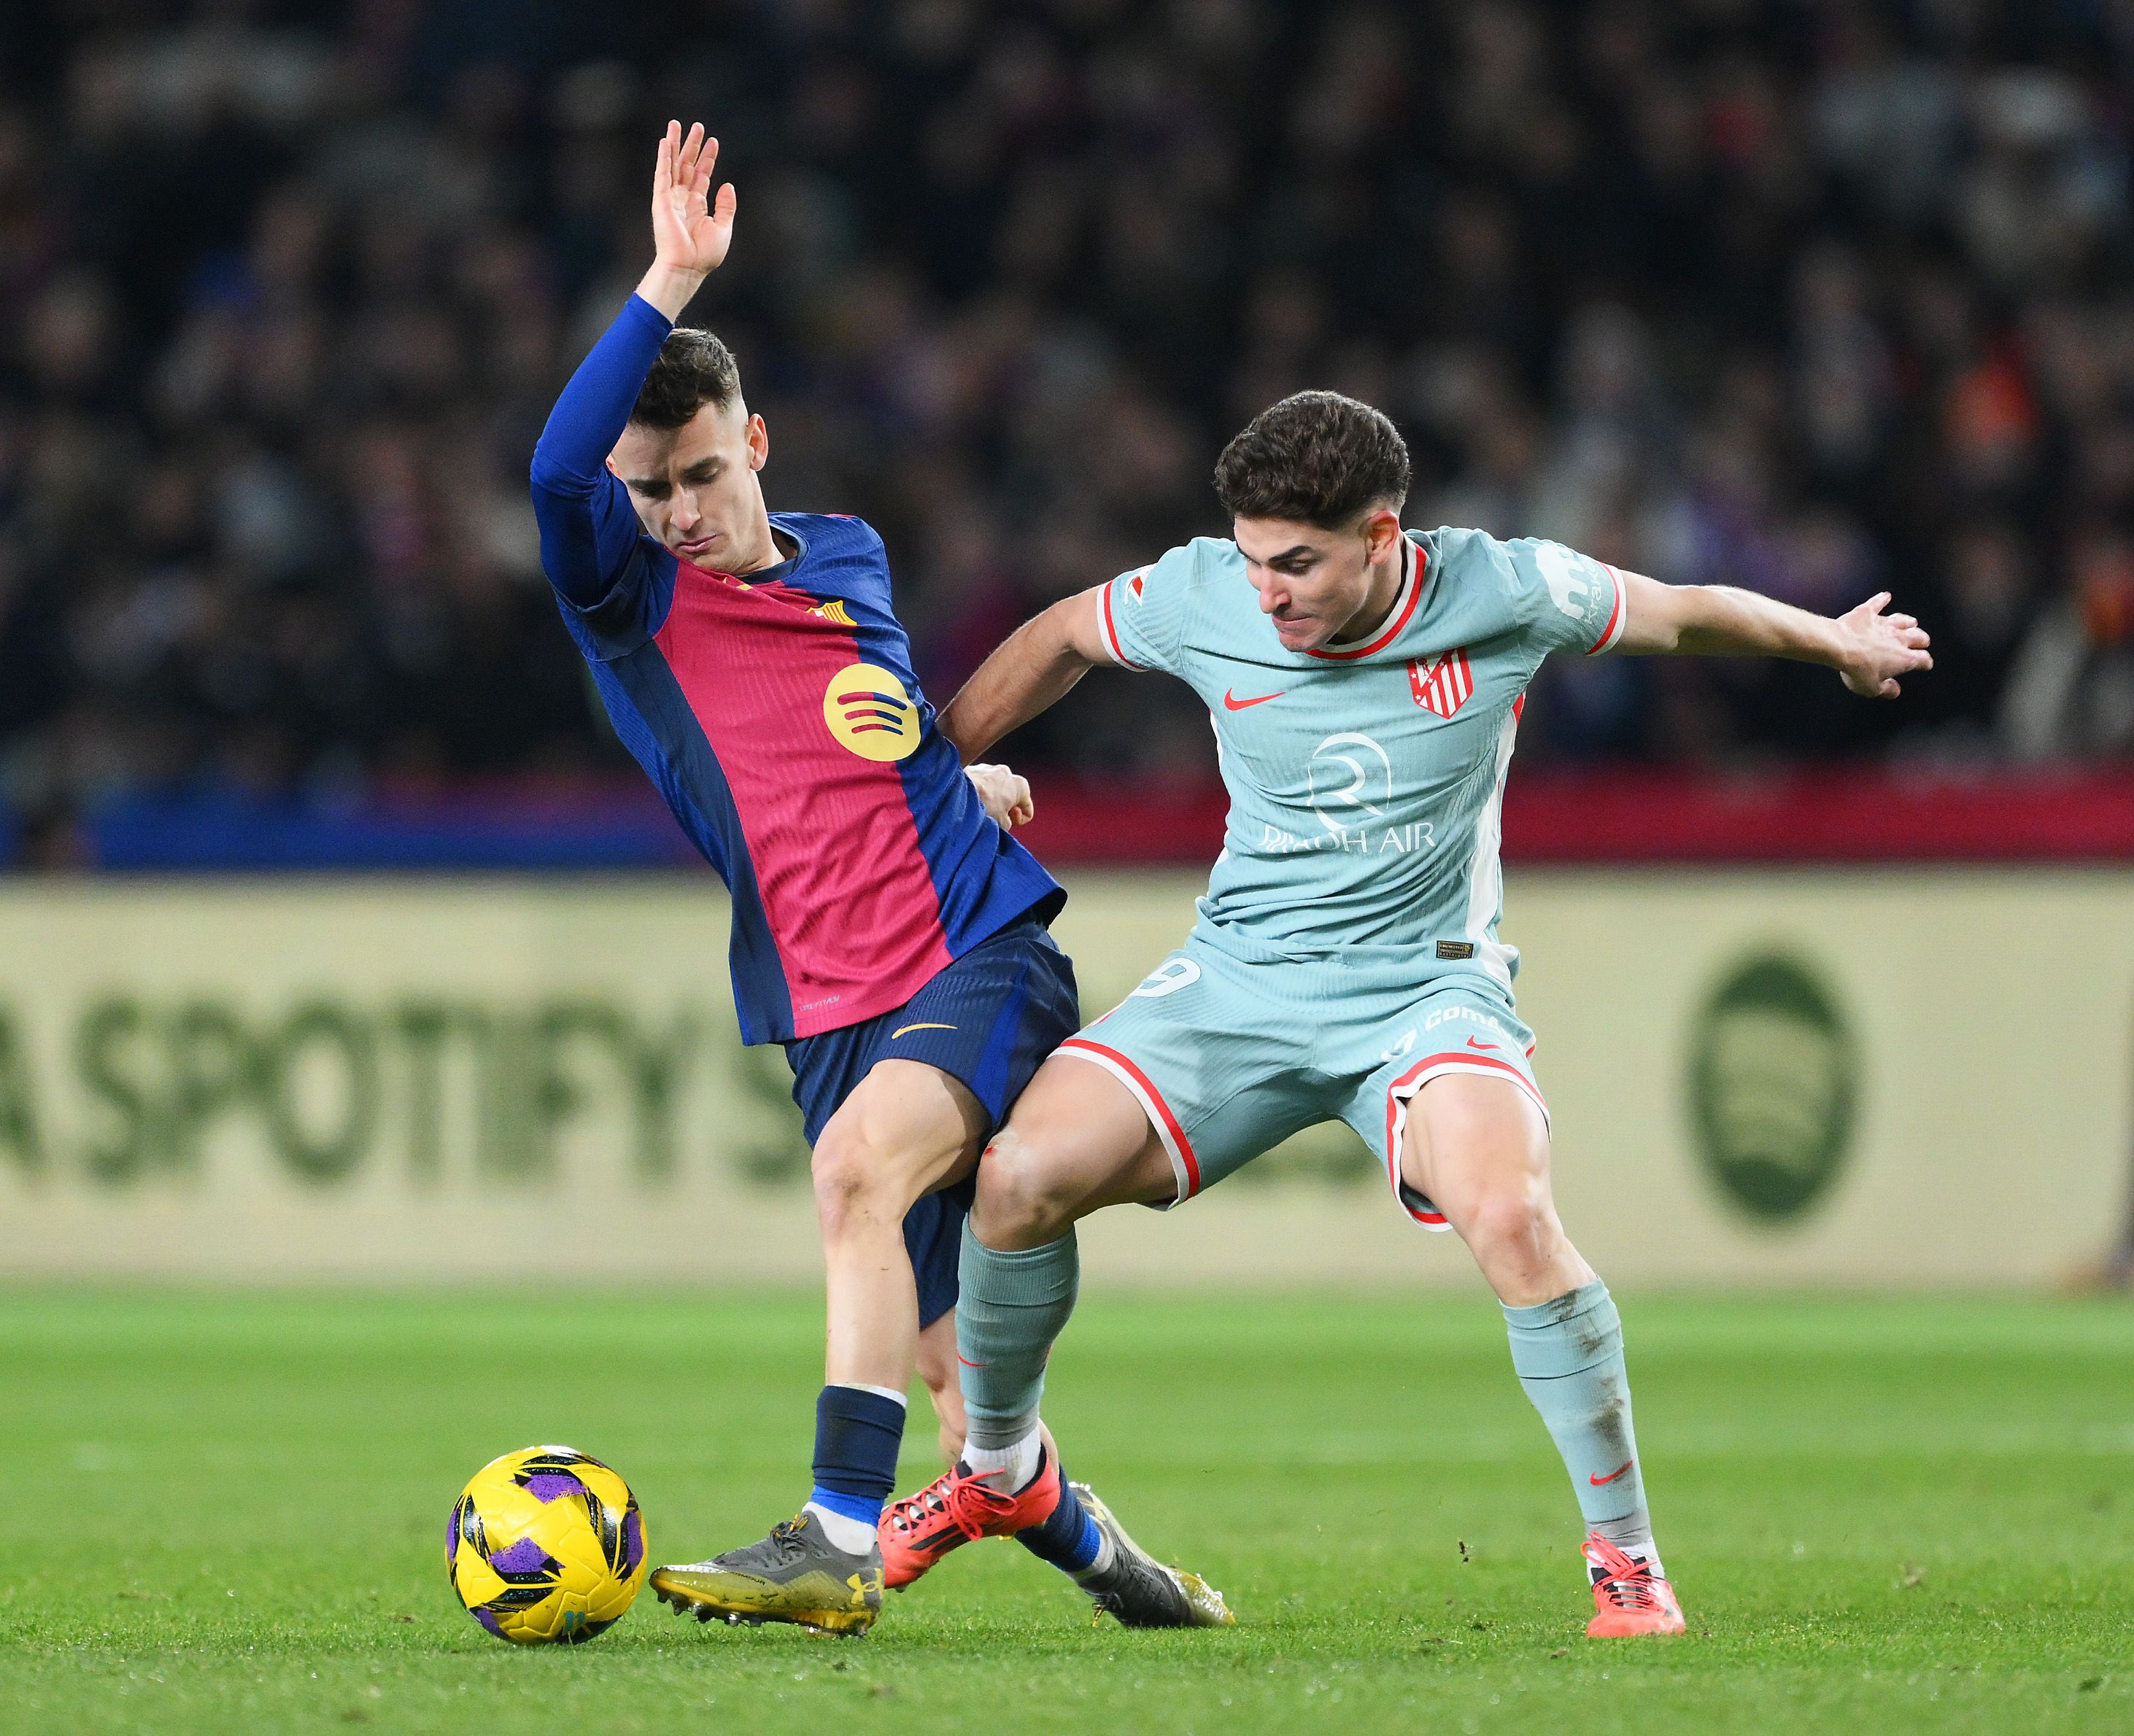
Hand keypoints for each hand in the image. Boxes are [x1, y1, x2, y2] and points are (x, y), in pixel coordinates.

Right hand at [638, 122, 735, 317]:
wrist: (688, 267)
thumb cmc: (704, 254)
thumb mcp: (723, 227)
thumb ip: (726, 205)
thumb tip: (727, 184)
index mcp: (697, 206)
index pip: (701, 175)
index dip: (708, 158)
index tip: (714, 141)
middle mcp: (682, 199)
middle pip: (687, 165)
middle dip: (692, 145)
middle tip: (697, 126)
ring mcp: (670, 198)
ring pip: (673, 164)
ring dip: (675, 144)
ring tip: (677, 124)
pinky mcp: (661, 200)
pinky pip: (662, 174)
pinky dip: (663, 157)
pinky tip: (665, 141)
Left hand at [965, 763, 1034, 830]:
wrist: (957, 791)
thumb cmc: (984, 805)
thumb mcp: (1001, 824)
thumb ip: (1007, 823)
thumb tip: (1003, 821)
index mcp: (1021, 785)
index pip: (1027, 809)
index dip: (1019, 821)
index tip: (1008, 824)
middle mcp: (1007, 773)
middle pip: (1010, 797)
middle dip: (1004, 809)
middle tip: (994, 819)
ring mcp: (989, 768)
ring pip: (994, 789)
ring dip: (990, 800)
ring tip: (979, 812)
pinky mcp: (973, 768)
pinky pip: (980, 784)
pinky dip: (977, 793)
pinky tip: (969, 803)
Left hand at [1835, 592, 1932, 697]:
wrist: (1840, 646)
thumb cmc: (1857, 670)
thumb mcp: (1871, 688)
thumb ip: (1886, 689)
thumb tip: (1894, 691)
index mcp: (1904, 658)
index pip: (1923, 659)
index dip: (1925, 662)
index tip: (1925, 664)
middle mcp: (1899, 638)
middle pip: (1918, 636)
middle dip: (1921, 640)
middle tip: (1921, 642)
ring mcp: (1884, 624)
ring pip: (1902, 620)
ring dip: (1907, 621)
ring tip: (1910, 622)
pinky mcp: (1868, 613)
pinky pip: (1877, 603)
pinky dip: (1881, 599)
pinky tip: (1885, 596)